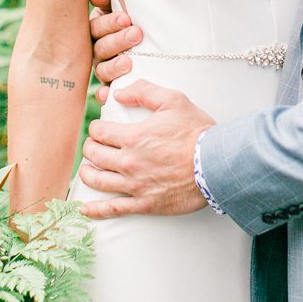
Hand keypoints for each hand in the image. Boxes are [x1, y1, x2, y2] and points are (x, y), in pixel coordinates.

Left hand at [78, 80, 213, 218]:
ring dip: (87, 173)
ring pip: (98, 181)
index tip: (100, 128)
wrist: (216, 165)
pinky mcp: (144, 204)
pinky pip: (113, 209)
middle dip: (90, 148)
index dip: (96, 128)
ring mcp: (135, 185)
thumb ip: (144, 92)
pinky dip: (95, 210)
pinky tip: (85, 209)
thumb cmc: (197, 132)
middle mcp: (129, 162)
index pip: (99, 132)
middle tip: (94, 146)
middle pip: (94, 155)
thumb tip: (119, 93)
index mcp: (133, 137)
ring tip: (87, 169)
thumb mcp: (173, 100)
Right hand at [87, 0, 143, 104]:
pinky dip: (104, 93)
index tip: (126, 18)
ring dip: (113, 65)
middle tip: (135, 34)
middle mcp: (98, 49)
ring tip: (129, 62)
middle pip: (100, 47)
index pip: (97, 25)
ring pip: (102, 69)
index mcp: (100, 28)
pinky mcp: (111, 87)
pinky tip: (106, 94)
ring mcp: (104, 68)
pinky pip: (104, 92)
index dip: (109, 22)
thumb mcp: (129, 7)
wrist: (162, 46)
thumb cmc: (141, 21)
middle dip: (117, 41)